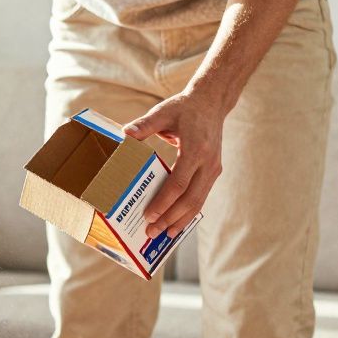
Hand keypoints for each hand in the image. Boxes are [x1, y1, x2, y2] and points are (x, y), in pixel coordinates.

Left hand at [123, 88, 230, 238]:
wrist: (212, 102)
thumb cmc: (185, 107)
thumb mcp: (163, 112)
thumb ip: (144, 124)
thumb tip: (125, 134)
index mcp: (195, 150)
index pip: (179, 183)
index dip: (164, 202)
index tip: (149, 215)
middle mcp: (207, 163)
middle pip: (190, 198)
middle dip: (171, 218)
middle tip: (152, 232)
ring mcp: (213, 169)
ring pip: (198, 201)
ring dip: (181, 220)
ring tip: (165, 235)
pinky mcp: (213, 172)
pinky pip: (201, 197)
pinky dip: (189, 212)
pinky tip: (177, 223)